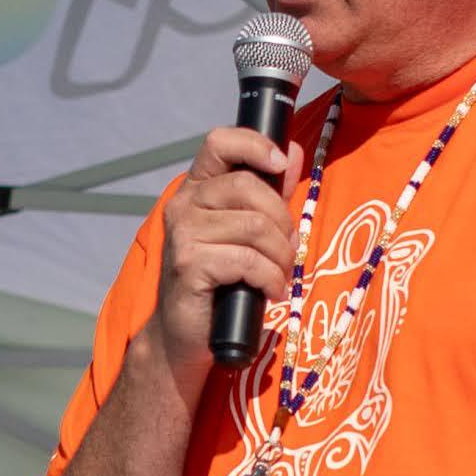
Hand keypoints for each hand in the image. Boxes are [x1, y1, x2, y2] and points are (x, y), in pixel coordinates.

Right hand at [144, 124, 301, 389]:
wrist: (186, 334)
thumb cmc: (222, 281)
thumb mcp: (248, 231)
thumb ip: (268, 193)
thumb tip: (293, 151)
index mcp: (197, 189)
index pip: (219, 142)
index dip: (255, 144)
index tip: (281, 164)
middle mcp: (184, 205)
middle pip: (249, 187)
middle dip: (282, 221)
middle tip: (288, 250)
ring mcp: (183, 234)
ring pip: (255, 227)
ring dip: (281, 257)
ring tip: (280, 276)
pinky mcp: (189, 265)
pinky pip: (248, 261)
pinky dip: (271, 279)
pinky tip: (271, 292)